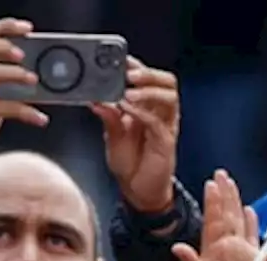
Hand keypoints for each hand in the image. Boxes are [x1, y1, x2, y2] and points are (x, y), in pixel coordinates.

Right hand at [0, 18, 47, 185]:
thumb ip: (6, 80)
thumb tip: (38, 73)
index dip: (4, 28)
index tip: (27, 28)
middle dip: (1, 45)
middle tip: (22, 53)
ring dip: (14, 74)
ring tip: (33, 80)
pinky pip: (4, 109)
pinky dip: (26, 113)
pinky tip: (40, 118)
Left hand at [95, 57, 178, 215]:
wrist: (137, 192)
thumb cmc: (130, 165)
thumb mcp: (112, 137)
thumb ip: (108, 117)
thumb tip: (96, 99)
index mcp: (149, 108)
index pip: (150, 80)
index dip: (139, 67)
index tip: (122, 61)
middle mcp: (160, 115)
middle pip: (167, 83)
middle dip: (149, 74)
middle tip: (130, 72)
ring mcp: (165, 128)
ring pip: (169, 98)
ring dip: (148, 91)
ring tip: (128, 91)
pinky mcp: (165, 143)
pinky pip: (158, 122)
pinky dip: (142, 112)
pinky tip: (127, 108)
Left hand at [171, 170, 257, 260]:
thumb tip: (177, 247)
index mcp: (215, 253)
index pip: (214, 221)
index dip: (213, 202)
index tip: (212, 182)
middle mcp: (227, 251)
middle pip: (226, 216)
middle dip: (224, 195)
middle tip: (221, 174)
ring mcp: (241, 256)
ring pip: (239, 223)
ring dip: (236, 203)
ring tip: (233, 184)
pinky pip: (254, 237)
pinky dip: (253, 223)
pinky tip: (251, 210)